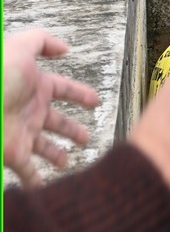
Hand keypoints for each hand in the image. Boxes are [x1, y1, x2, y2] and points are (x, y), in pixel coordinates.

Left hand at [2, 30, 99, 186]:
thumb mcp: (19, 50)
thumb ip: (41, 42)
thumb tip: (64, 48)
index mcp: (33, 88)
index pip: (64, 90)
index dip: (81, 94)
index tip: (95, 101)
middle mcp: (29, 111)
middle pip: (57, 122)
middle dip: (72, 130)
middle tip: (85, 138)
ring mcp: (21, 133)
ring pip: (45, 148)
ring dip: (56, 156)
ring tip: (65, 163)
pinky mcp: (13, 154)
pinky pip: (29, 172)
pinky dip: (37, 182)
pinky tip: (48, 189)